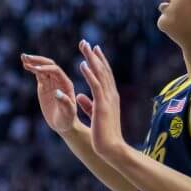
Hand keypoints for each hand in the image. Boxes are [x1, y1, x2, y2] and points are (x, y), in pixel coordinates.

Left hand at [77, 40, 127, 161]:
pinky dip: (90, 73)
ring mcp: (108, 99)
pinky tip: (83, 64)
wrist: (111, 148)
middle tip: (87, 42)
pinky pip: (95, 85)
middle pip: (103, 70)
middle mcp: (111, 95)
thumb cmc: (104, 134)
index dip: (99, 62)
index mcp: (110, 97)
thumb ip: (88, 104)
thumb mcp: (94, 115)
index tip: (93, 50)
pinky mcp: (102, 105)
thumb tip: (79, 96)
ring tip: (84, 47)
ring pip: (100, 74)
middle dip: (94, 55)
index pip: (105, 76)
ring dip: (92, 59)